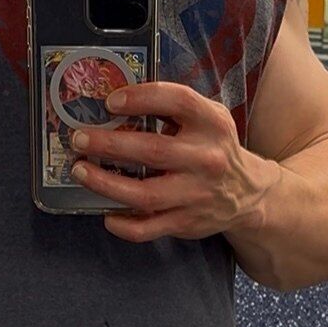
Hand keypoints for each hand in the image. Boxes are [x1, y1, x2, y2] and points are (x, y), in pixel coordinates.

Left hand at [68, 81, 275, 242]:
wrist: (248, 193)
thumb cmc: (213, 146)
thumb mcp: (207, 117)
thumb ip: (171, 106)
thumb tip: (115, 100)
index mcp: (212, 123)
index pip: (178, 102)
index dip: (142, 98)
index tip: (110, 102)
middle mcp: (207, 159)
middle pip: (153, 151)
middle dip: (109, 144)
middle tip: (79, 138)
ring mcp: (197, 194)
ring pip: (146, 194)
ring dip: (106, 183)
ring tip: (80, 171)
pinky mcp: (187, 223)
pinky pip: (149, 228)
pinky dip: (124, 224)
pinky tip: (106, 213)